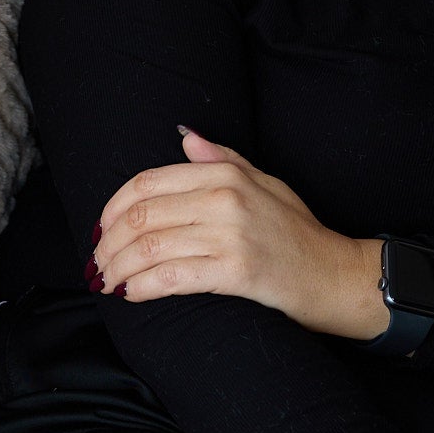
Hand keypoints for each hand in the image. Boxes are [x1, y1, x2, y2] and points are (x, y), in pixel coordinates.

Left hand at [88, 128, 389, 339]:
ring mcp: (231, 236)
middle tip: (97, 263)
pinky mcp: (236, 273)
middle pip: (142, 217)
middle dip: (108, 243)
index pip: (148, 183)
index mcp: (227, 175)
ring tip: (108, 282)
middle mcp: (226, 199)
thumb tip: (187, 138)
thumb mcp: (266, 183)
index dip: (113, 208)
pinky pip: (172, 278)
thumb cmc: (298, 233)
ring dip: (118, 269)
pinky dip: (142, 287)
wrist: (335, 275)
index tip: (100, 228)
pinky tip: (131, 294)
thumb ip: (223, 160)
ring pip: (150, 249)